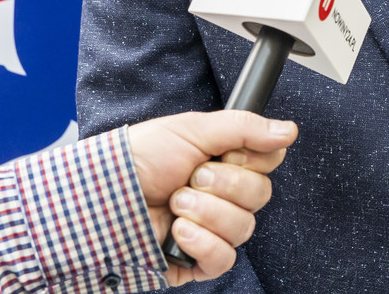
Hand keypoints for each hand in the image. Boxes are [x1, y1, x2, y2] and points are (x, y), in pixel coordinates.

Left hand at [126, 110, 297, 284]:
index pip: (268, 163)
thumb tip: (288, 130)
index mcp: (223, 163)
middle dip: (224, 184)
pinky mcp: (195, 261)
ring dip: (207, 212)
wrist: (101, 195)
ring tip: (176, 203)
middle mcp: (221, 196)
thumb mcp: (191, 129)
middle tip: (192, 176)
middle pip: (261, 196)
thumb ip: (244, 127)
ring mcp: (210, 230)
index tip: (227, 153)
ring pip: (244, 228)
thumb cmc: (138, 158)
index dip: (252, 160)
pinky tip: (178, 232)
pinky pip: (223, 259)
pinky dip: (203, 243)